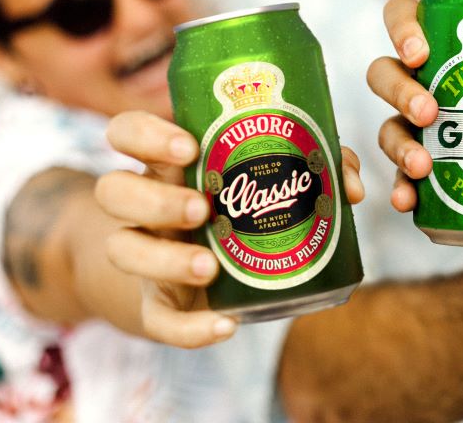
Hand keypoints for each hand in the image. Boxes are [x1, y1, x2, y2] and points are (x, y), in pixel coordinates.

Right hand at [95, 111, 364, 347]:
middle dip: (155, 199)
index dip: (146, 135)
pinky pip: (157, 321)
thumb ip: (312, 165)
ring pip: (122, 250)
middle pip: (114, 190)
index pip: (126, 132)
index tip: (190, 147)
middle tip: (202, 209)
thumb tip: (348, 185)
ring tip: (208, 266)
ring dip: (164, 259)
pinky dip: (190, 328)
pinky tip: (225, 326)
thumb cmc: (240, 208)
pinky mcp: (156, 305)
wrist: (202, 272)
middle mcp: (144, 207)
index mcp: (165, 164)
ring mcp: (144, 255)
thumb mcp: (266, 177)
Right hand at [367, 0, 462, 211]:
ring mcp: (412, 125)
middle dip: (400, 91)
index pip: (401, 17)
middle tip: (429, 112)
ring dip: (399, 145)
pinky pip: (398, 175)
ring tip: (423, 165)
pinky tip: (408, 200)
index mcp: (439, 45)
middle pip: (383, 73)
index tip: (421, 53)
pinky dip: (400, 189)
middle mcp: (417, 82)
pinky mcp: (419, 165)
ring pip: (386, 126)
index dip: (401, 29)